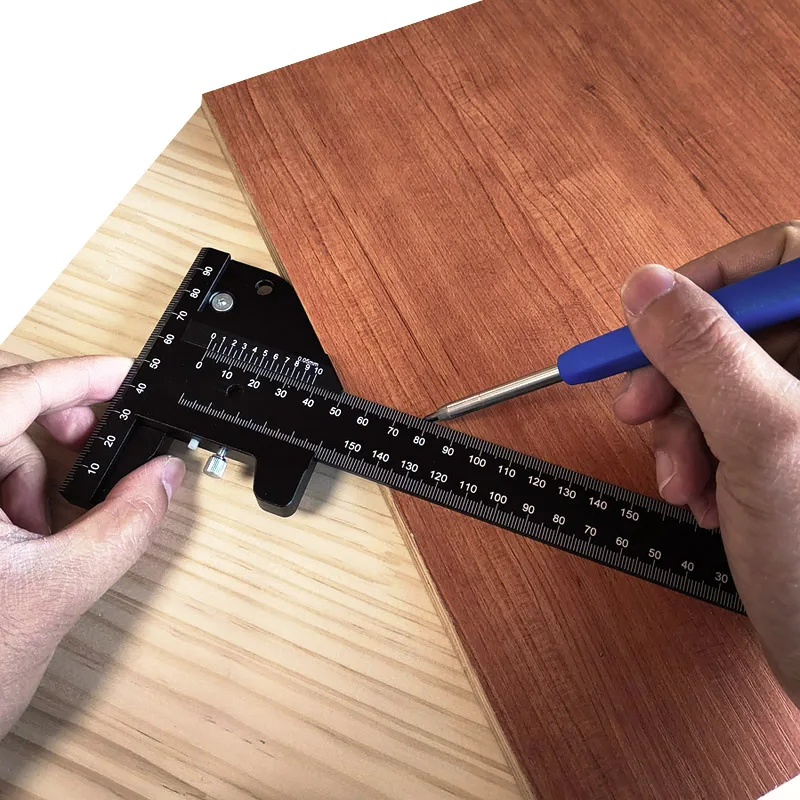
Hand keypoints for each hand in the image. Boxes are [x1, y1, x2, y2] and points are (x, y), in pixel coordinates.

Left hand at [0, 354, 184, 735]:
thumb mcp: (58, 590)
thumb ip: (125, 525)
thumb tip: (161, 480)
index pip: (15, 390)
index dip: (78, 374)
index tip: (121, 374)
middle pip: (2, 408)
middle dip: (53, 426)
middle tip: (93, 441)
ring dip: (29, 475)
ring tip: (47, 527)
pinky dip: (10, 496)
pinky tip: (24, 536)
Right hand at [614, 221, 799, 702]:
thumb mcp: (760, 438)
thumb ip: (702, 352)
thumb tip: (644, 285)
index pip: (779, 260)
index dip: (707, 281)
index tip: (647, 320)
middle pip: (739, 326)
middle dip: (678, 375)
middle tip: (638, 411)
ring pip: (722, 381)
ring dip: (681, 426)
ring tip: (678, 479)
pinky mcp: (789, 453)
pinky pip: (725, 425)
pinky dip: (697, 455)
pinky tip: (698, 496)